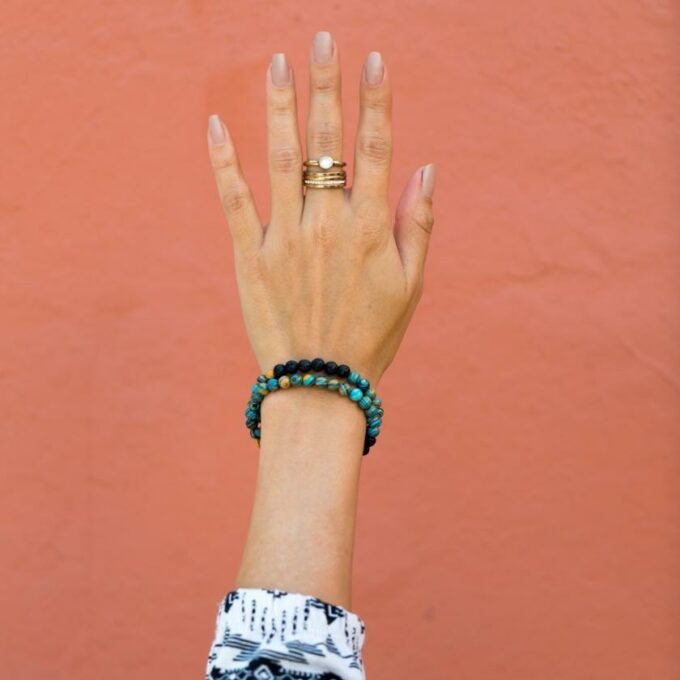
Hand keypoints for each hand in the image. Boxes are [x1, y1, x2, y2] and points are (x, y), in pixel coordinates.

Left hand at [207, 31, 434, 385]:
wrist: (320, 384)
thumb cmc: (372, 336)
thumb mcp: (411, 287)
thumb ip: (418, 225)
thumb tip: (426, 168)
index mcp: (370, 229)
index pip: (375, 149)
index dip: (374, 101)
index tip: (373, 60)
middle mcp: (328, 224)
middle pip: (327, 142)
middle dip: (326, 85)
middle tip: (323, 38)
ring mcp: (285, 238)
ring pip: (280, 159)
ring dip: (280, 107)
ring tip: (278, 62)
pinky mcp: (250, 257)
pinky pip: (233, 201)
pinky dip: (222, 162)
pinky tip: (214, 124)